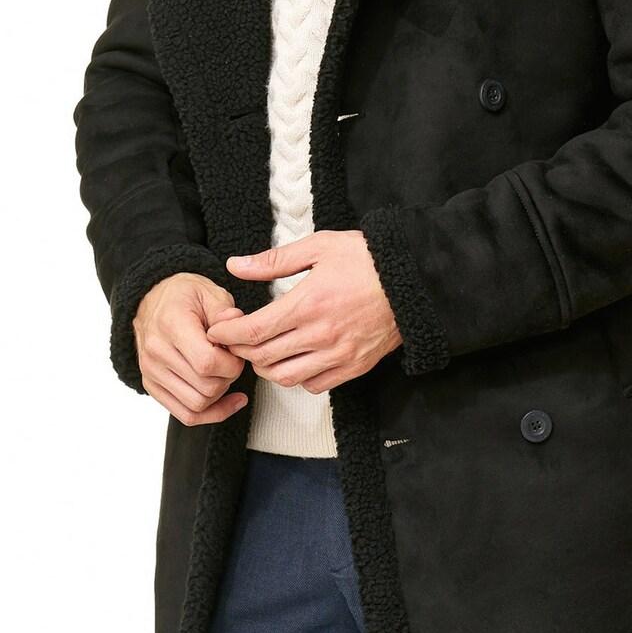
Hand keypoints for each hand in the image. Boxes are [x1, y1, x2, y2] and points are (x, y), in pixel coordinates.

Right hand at [133, 273, 247, 425]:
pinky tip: (229, 400)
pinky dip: (212, 413)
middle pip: (205, 387)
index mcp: (171, 325)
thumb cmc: (184, 296)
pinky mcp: (152, 386)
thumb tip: (238, 324)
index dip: (232, 363)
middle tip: (232, 360)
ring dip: (220, 394)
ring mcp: (151, 372)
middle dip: (229, 377)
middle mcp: (156, 352)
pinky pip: (186, 415)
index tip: (236, 352)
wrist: (152, 301)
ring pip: (197, 405)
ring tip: (225, 373)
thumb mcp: (209, 292)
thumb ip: (225, 311)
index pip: (207, 362)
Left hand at [205, 230, 401, 393]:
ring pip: (285, 377)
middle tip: (235, 339)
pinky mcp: (354, 367)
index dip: (227, 334)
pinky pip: (314, 385)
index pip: (253, 330)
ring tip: (262, 351)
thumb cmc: (367, 260)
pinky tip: (296, 359)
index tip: (217, 330)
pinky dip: (297, 377)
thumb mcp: (319, 247)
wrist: (414, 280)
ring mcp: (338, 355)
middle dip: (240, 350)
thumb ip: (274, 261)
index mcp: (308, 304)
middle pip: (263, 357)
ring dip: (266, 367)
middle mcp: (320, 335)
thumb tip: (236, 265)